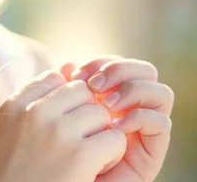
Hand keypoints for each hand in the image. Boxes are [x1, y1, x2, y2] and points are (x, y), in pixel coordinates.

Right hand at [0, 70, 126, 181]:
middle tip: (81, 137)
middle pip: (81, 91)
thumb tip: (70, 66)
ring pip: (100, 113)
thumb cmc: (15, 170)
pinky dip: (112, 153)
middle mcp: (34, 113)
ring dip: (102, 132)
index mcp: (15, 104)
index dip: (65, 99)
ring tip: (89, 153)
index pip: (55, 77)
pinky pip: (114, 138)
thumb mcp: (13, 126)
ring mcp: (57, 132)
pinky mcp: (80, 155)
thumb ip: (36, 96)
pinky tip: (96, 166)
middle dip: (87, 112)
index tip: (63, 121)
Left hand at [60, 56, 173, 181]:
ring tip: (106, 104)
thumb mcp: (54, 115)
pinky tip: (116, 126)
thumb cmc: (55, 153)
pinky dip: (141, 117)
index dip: (98, 62)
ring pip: (160, 92)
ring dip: (132, 90)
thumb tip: (67, 64)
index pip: (117, 63)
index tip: (75, 74)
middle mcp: (130, 107)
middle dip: (118, 70)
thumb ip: (62, 90)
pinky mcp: (151, 151)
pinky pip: (161, 122)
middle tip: (92, 85)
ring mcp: (143, 127)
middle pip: (143, 70)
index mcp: (108, 94)